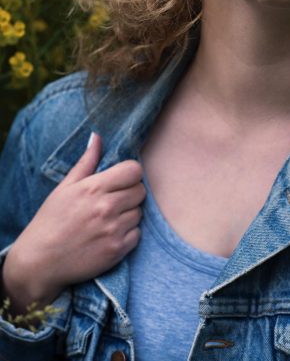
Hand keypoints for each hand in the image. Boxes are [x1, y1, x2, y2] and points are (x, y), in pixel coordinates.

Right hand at [2, 133, 145, 308]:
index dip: (130, 173)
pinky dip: (128, 234)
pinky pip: (137, 234)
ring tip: (109, 218)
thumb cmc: (51, 220)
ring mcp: (113, 230)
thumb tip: (98, 137)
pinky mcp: (117, 251)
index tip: (121, 179)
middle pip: (140, 191)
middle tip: (114, 200)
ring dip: (129, 214)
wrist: (40, 261)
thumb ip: (86, 161)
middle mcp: (106, 207)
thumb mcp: (65, 187)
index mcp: (94, 188)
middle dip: (130, 193)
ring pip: (139, 213)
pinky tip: (110, 234)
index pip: (134, 170)